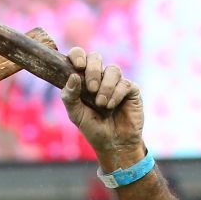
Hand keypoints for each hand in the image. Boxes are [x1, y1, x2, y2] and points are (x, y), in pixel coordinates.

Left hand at [61, 48, 143, 166]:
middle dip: (93, 71)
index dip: (77, 55)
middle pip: (96, 57)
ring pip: (112, 70)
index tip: (78, 66)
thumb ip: (69, 96)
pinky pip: (124, 83)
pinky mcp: (131, 90)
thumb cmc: (93, 128)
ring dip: (105, 87)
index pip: (79, 57)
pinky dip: (116, 94)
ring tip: (101, 104)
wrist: (114, 144)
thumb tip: (72, 76)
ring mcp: (116, 82)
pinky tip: (111, 106)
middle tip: (91, 89)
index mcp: (83, 79)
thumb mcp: (76, 114)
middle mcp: (100, 77)